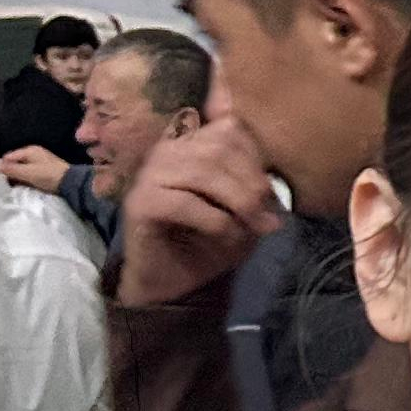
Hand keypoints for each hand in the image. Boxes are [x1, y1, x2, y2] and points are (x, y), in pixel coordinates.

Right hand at [0, 145, 69, 194]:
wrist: (70, 183)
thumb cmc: (48, 176)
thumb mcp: (27, 173)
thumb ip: (11, 169)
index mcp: (29, 150)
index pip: (8, 156)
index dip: (2, 166)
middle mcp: (34, 153)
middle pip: (15, 162)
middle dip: (9, 172)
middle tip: (3, 184)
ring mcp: (40, 161)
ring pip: (22, 168)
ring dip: (17, 176)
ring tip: (12, 186)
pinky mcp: (44, 170)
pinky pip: (29, 173)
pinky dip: (25, 178)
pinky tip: (24, 186)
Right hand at [115, 114, 282, 306]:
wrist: (178, 284)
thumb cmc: (213, 239)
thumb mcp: (244, 204)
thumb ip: (253, 173)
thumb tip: (266, 151)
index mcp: (192, 142)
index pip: (229, 126)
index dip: (257, 156)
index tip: (271, 191)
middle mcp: (166, 150)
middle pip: (220, 147)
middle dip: (253, 183)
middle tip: (269, 215)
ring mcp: (149, 174)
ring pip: (204, 173)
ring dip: (240, 203)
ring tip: (256, 228)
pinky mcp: (140, 203)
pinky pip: (186, 204)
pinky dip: (217, 222)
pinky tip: (230, 237)